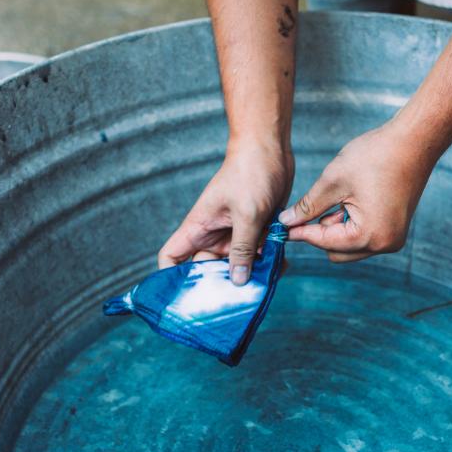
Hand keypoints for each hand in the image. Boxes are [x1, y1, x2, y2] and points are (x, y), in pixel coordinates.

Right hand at [158, 141, 293, 283]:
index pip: (171, 258)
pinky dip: (267, 262)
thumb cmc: (250, 173)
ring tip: (265, 283)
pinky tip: (280, 266)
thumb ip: (242, 248)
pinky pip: (256, 255)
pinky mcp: (254, 232)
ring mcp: (233, 234)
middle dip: (221, 285)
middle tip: (238, 301)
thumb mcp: (247, 213)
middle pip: (207, 270)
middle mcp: (212, 235)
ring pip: (236, 266)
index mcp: (198, 228)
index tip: (185, 297)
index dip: (171, 278)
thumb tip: (237, 281)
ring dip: (250, 275)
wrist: (270, 150)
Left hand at [279, 118, 437, 261]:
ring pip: (349, 246)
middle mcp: (385, 244)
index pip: (325, 243)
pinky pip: (363, 237)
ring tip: (336, 198)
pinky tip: (349, 201)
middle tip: (307, 209)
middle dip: (320, 233)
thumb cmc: (377, 156)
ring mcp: (392, 238)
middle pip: (337, 252)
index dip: (301, 233)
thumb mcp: (334, 180)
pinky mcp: (395, 229)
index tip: (281, 227)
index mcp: (370, 235)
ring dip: (335, 228)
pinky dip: (350, 225)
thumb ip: (309, 206)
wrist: (414, 141)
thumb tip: (287, 221)